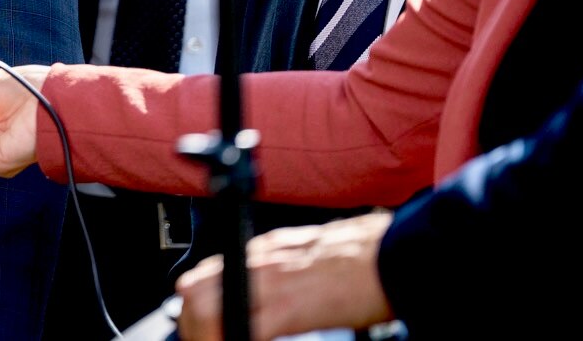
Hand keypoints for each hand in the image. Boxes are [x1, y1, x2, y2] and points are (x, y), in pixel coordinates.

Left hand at [174, 213, 395, 340]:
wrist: (391, 254)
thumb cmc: (360, 258)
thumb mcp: (302, 255)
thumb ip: (273, 270)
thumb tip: (255, 294)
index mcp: (261, 251)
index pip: (203, 276)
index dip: (194, 306)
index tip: (199, 327)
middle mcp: (257, 262)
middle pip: (193, 291)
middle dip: (191, 323)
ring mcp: (269, 284)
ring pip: (207, 309)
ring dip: (206, 334)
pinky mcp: (289, 308)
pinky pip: (245, 329)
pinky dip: (235, 340)